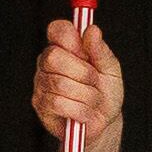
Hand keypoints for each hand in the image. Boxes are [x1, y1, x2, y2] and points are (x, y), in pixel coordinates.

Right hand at [30, 19, 123, 148]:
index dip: (69, 37)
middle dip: (82, 72)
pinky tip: (84, 113)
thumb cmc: (106, 92)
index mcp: (65, 47)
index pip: (57, 29)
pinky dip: (79, 110)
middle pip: (53, 57)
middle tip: (94, 81)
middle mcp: (48, 62)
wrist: (104, 122)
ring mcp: (41, 83)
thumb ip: (101, 51)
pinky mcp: (40, 104)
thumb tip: (92, 30)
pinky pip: (58, 103)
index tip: (85, 51)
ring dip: (86, 95)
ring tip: (93, 100)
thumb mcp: (110, 70)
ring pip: (59, 83)